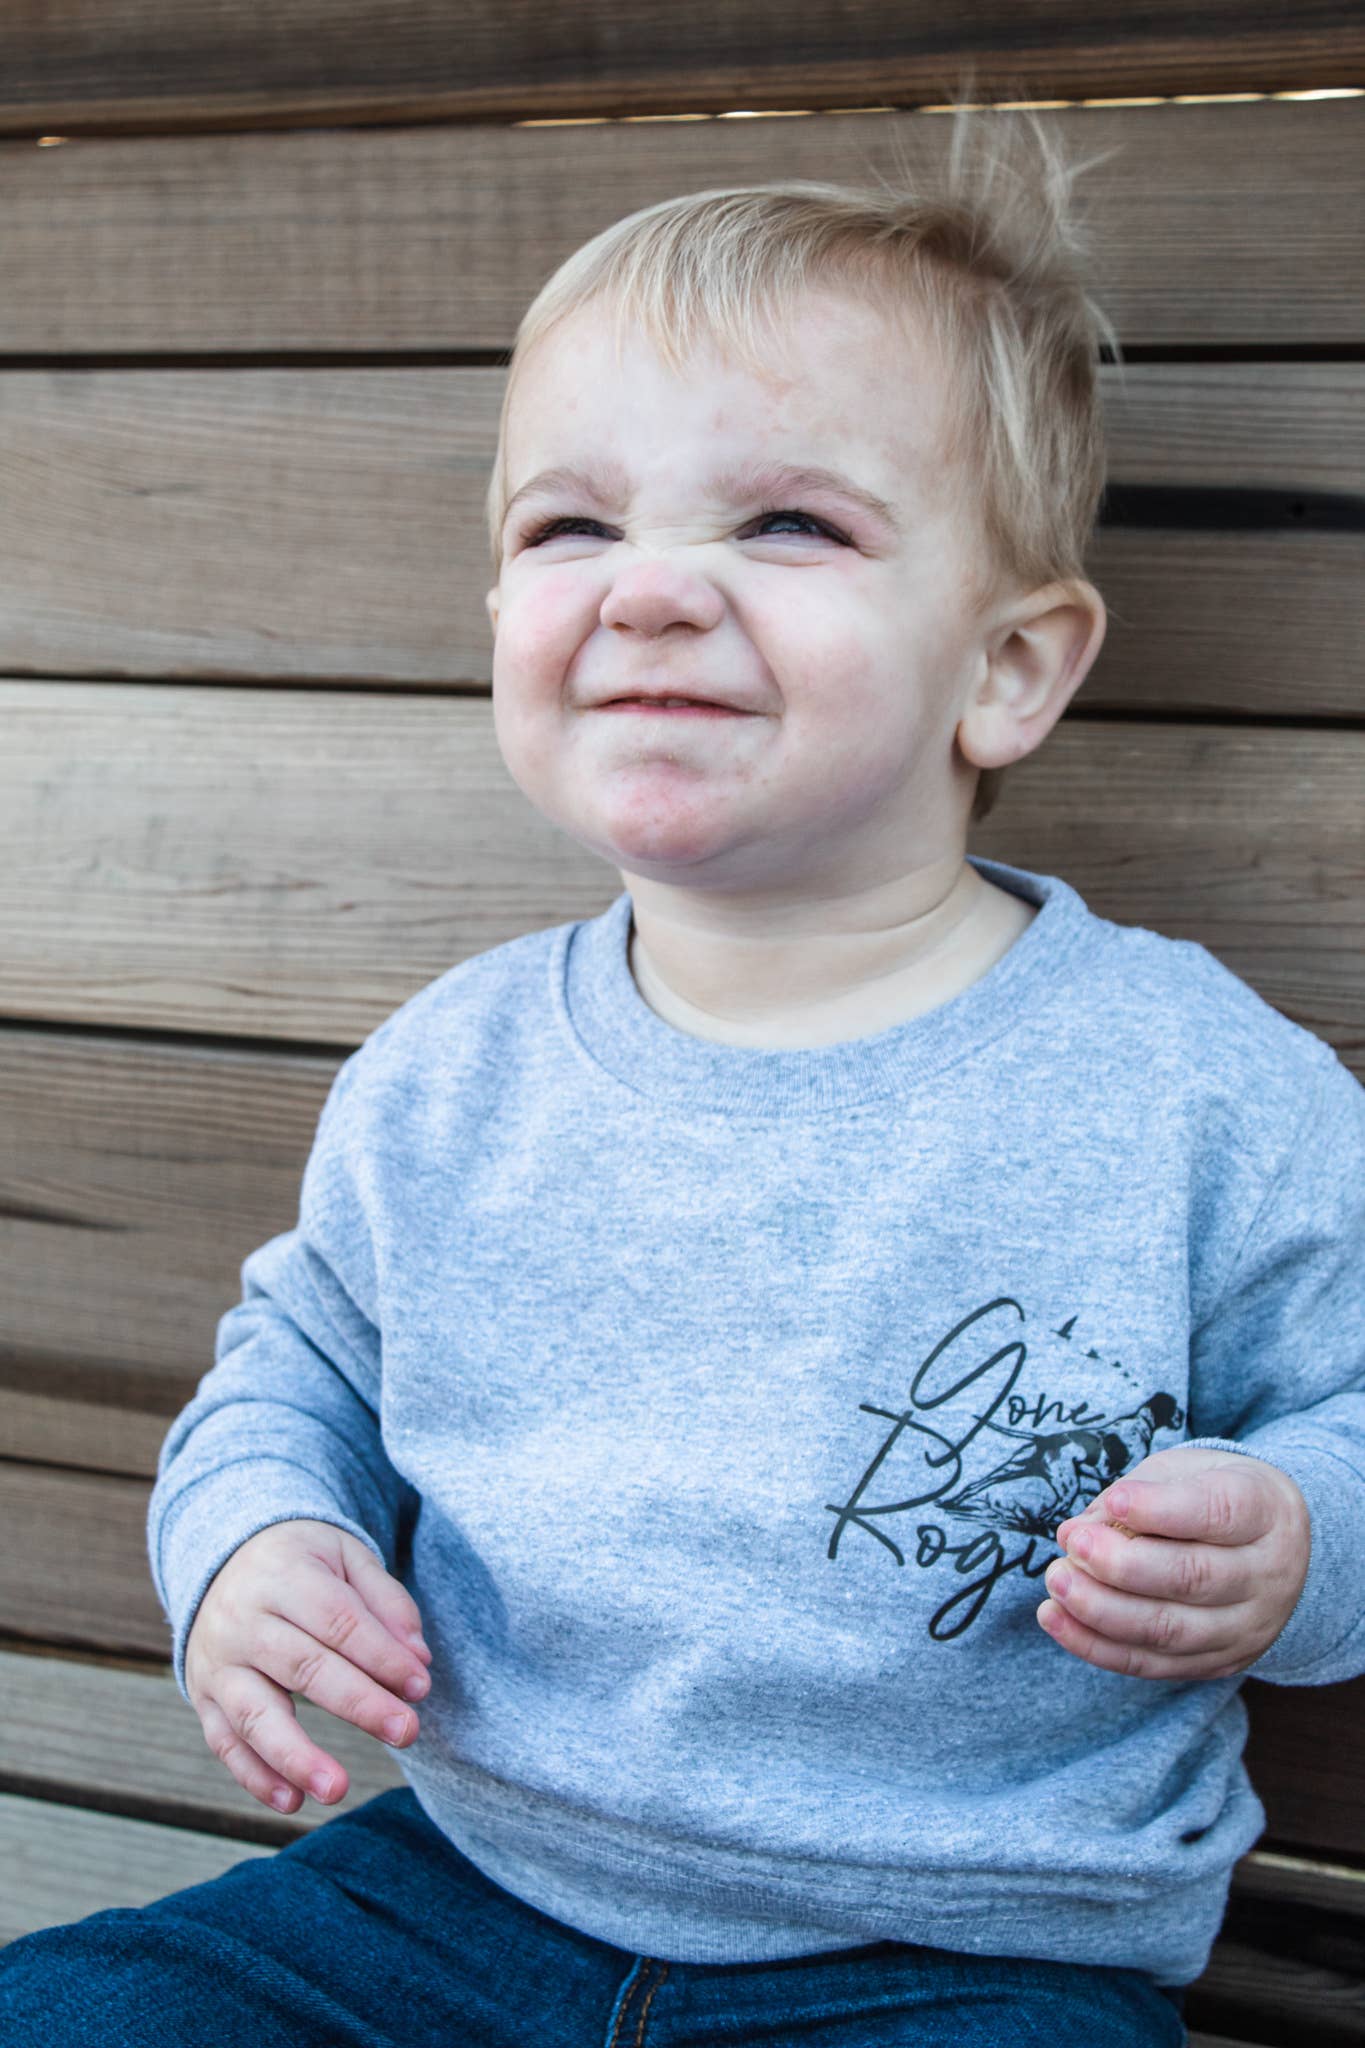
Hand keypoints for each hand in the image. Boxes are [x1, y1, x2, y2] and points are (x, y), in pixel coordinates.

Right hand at [184, 1519, 432, 1814]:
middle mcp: (242, 1619)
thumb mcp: (347, 1556)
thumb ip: (387, 1602)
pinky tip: (293, 1801)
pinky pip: (225, 1743)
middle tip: (406, 1733)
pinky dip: (255, 1776)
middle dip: (359, 1704)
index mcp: (282, 1575)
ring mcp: (217, 1662)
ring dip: (296, 1757)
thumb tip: (418, 1660)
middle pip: (303, 1666)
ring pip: (254, 1714)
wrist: (225, 1557)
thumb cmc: (303, 1562)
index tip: (420, 1686)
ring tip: (337, 1790)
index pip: (337, 1620)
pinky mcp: (203, 1697)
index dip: (381, 1655)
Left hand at [1037, 1445, 1310, 1679]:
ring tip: (1057, 1583)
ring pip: (1170, 1630)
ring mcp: (1247, 1627)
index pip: (1218, 1513)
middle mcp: (1266, 1575)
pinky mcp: (1219, 1662)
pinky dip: (1097, 1646)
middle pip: (1193, 1579)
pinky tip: (1056, 1619)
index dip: (1163, 1510)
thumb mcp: (1182, 1473)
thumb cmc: (1211, 1494)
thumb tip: (1074, 1534)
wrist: (1276, 1545)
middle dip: (1121, 1566)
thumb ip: (1134, 1496)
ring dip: (1101, 1611)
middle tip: (1072, 1544)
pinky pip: (1153, 1664)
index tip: (1114, 1500)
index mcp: (1264, 1511)